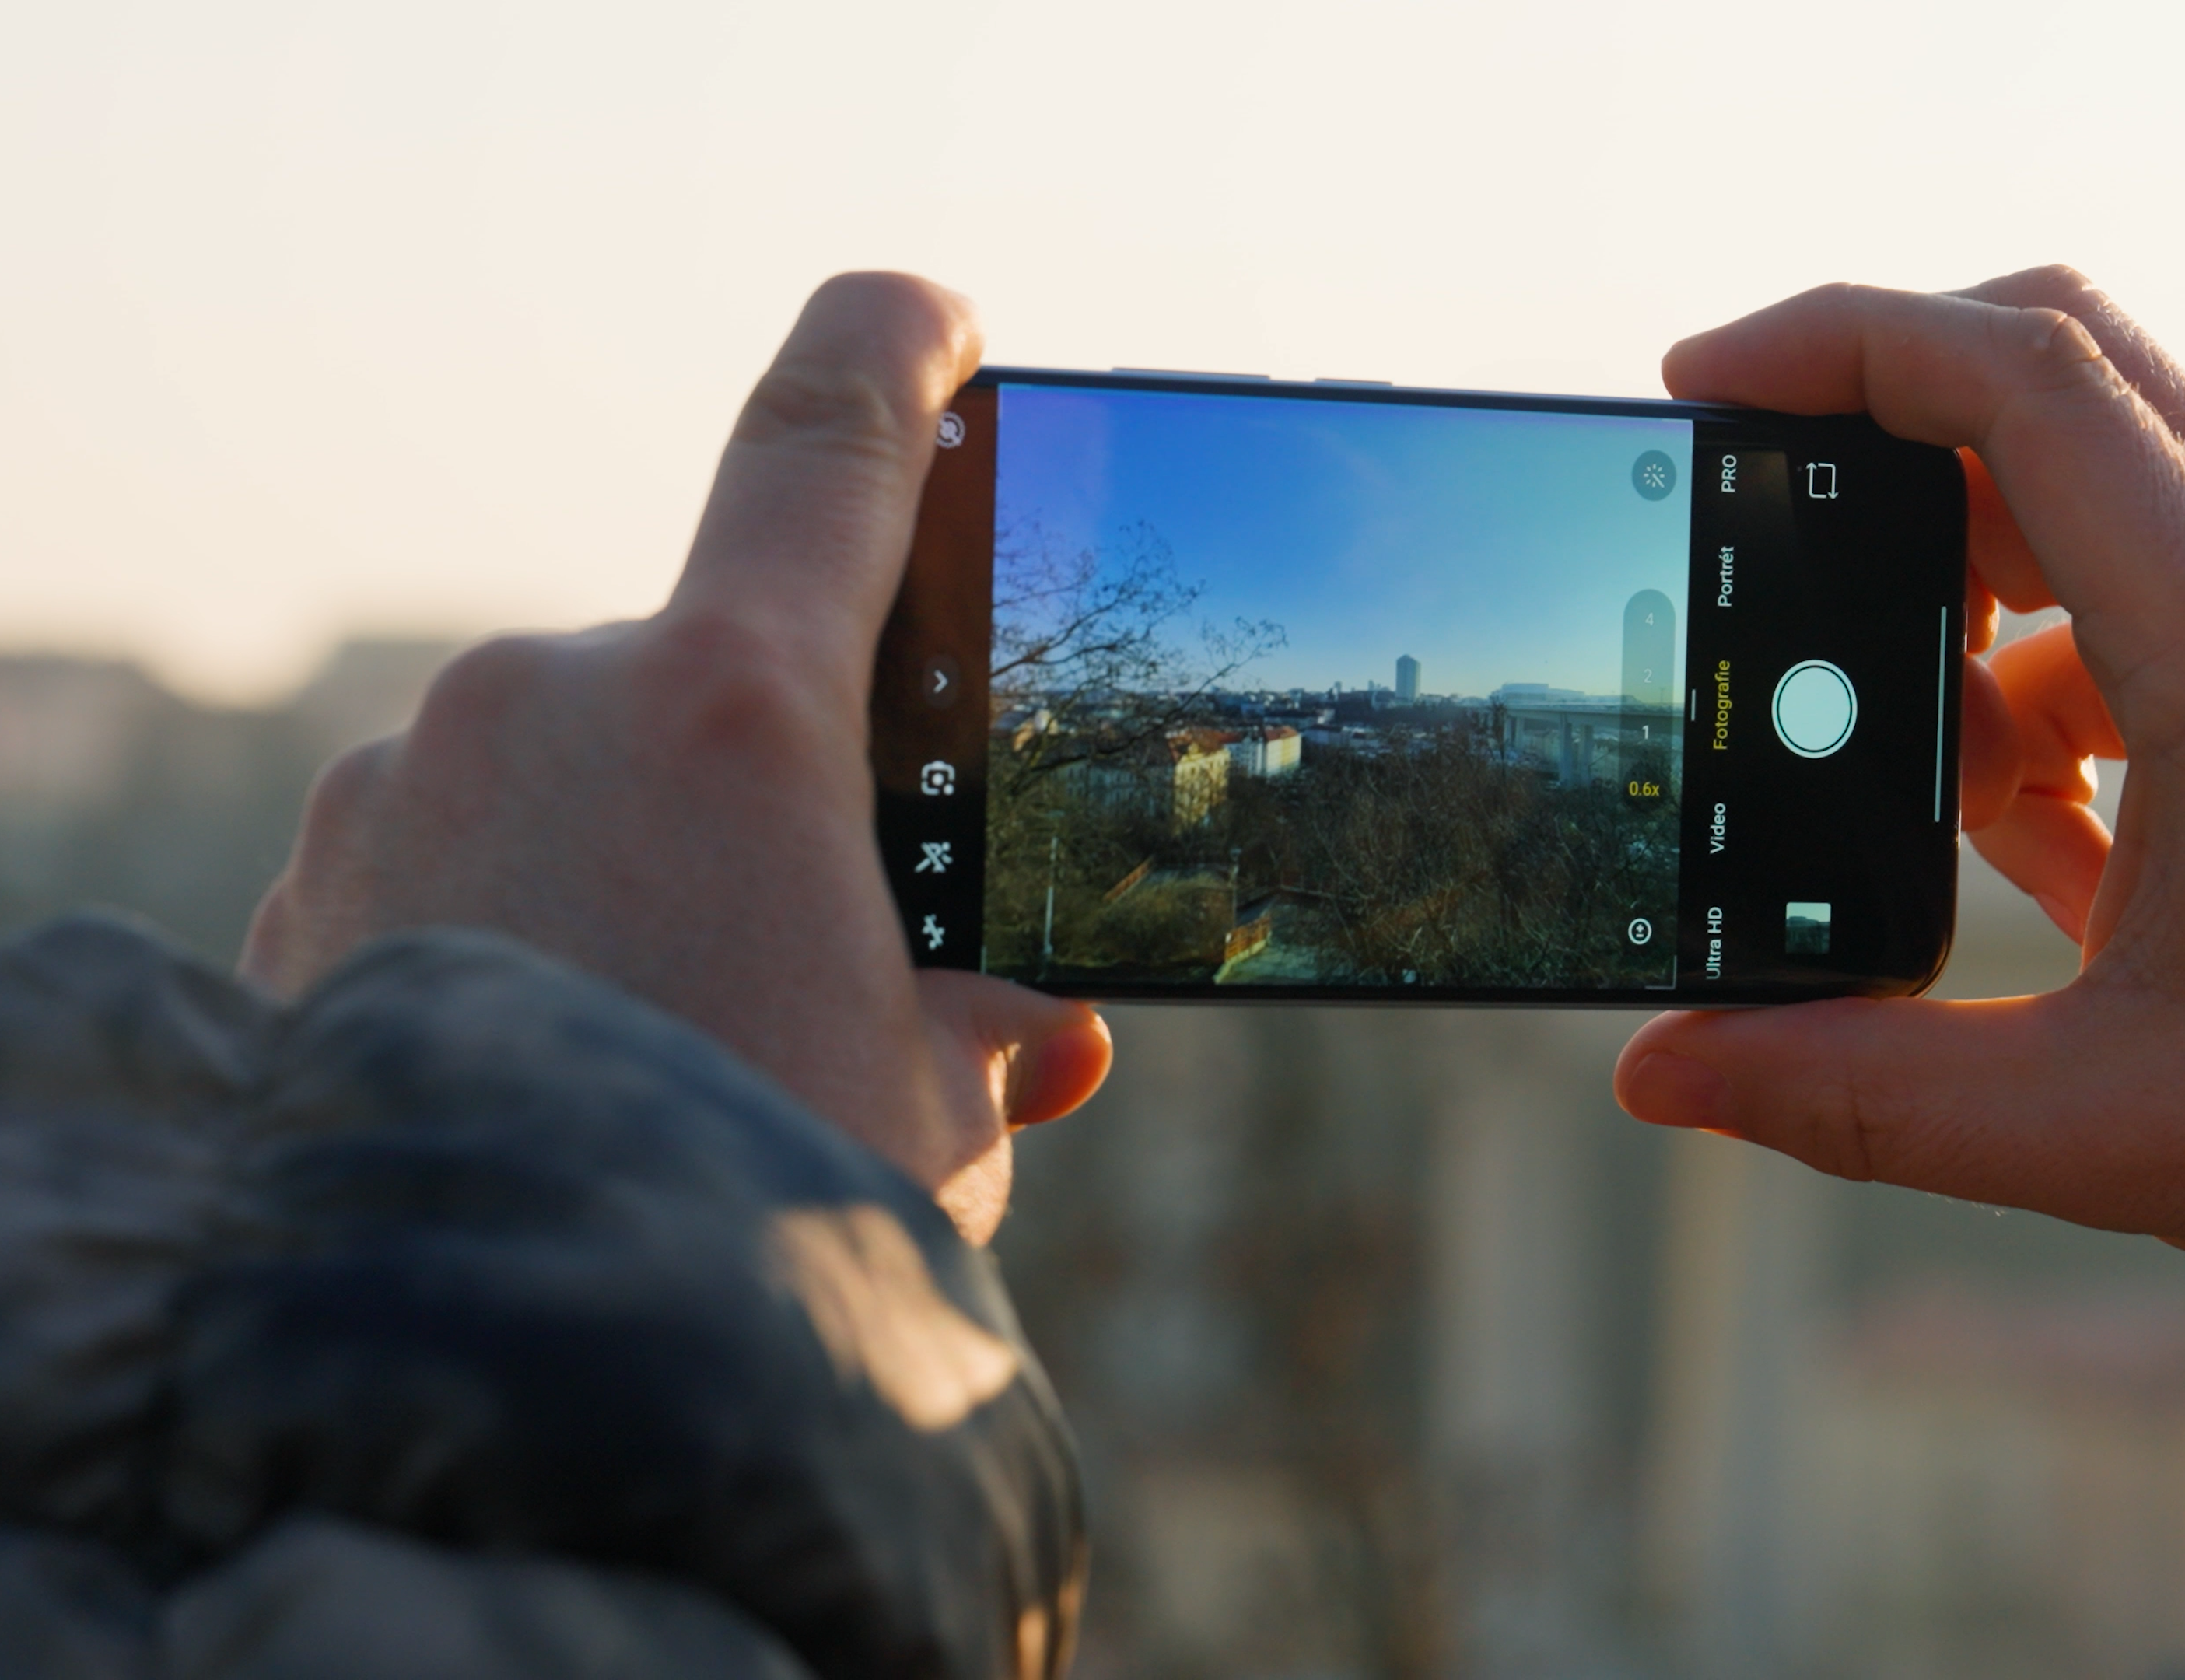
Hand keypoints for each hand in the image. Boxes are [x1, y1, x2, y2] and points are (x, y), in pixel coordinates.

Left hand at [240, 274, 1109, 1241]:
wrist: (482, 1398)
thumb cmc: (747, 1238)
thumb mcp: (933, 1118)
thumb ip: (981, 1024)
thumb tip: (1031, 1036)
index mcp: (734, 711)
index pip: (826, 441)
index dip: (895, 356)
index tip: (929, 321)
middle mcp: (542, 701)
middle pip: (704, 685)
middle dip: (771, 806)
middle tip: (814, 969)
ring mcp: (394, 790)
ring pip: (565, 784)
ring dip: (634, 882)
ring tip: (672, 1068)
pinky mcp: (301, 892)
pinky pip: (448, 864)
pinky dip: (517, 939)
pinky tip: (553, 1082)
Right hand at [1614, 270, 2184, 1280]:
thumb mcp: (2105, 1123)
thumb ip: (1866, 1095)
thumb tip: (1666, 1075)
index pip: (2019, 379)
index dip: (1841, 342)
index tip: (1707, 384)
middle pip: (2050, 370)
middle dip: (1878, 422)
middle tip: (1765, 532)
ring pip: (2089, 493)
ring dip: (1968, 606)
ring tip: (1943, 799)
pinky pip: (2140, 599)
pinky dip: (2048, 684)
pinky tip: (2051, 853)